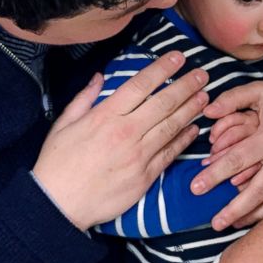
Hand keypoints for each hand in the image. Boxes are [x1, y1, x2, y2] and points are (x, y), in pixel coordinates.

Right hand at [33, 53, 208, 229]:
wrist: (58, 205)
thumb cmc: (57, 164)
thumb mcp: (63, 124)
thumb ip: (85, 98)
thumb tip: (100, 76)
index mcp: (105, 116)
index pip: (141, 85)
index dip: (163, 68)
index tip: (178, 57)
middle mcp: (125, 132)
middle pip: (163, 103)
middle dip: (186, 86)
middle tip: (202, 74)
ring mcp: (138, 155)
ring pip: (172, 127)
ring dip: (191, 109)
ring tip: (205, 96)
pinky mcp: (145, 176)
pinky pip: (170, 153)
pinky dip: (184, 140)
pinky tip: (195, 129)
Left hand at [192, 81, 262, 229]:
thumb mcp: (261, 90)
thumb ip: (232, 98)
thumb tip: (206, 111)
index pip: (236, 160)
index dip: (214, 175)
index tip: (195, 188)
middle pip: (256, 189)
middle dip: (233, 208)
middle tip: (214, 222)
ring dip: (253, 216)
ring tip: (232, 225)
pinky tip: (257, 217)